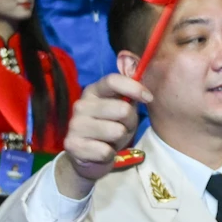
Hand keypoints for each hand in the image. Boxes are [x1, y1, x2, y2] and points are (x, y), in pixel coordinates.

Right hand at [57, 74, 151, 197]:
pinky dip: (109, 154)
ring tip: (112, 140)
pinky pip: (105, 150)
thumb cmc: (111, 129)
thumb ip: (129, 91)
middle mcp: (81, 104)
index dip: (134, 87)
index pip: (113, 80)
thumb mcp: (123, 110)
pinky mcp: (72, 144)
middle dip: (130, 122)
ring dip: (120, 139)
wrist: (89, 159)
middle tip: (123, 128)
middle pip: (122, 109)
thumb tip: (135, 62)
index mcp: (93, 91)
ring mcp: (74, 125)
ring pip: (116, 131)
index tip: (149, 98)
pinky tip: (102, 152)